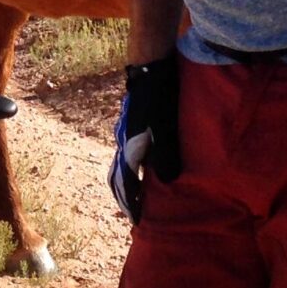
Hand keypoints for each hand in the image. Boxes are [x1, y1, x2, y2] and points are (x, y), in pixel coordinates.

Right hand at [110, 55, 182, 220]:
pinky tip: (144, 164)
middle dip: (124, 196)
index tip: (135, 220)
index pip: (126, 183)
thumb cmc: (159, 96)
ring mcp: (126, 133)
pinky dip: (132, 166)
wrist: (149, 66)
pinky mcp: (133, 125)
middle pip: (118, 176)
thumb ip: (165, 153)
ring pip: (122, 164)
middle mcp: (123, 143)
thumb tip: (167, 181)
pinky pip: (129, 152)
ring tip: (137, 194)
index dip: (130, 202)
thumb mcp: (164, 126)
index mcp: (130, 148)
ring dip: (127, 182)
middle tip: (132, 212)